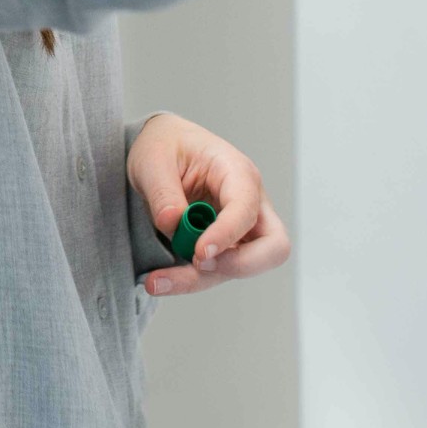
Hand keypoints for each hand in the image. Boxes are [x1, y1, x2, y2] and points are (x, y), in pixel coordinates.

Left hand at [126, 113, 290, 297]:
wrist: (160, 151)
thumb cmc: (165, 146)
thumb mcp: (153, 160)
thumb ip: (162, 192)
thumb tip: (172, 223)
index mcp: (236, 170)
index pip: (246, 208)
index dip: (228, 233)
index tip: (199, 252)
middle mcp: (249, 202)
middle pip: (273, 247)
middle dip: (239, 266)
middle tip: (198, 263)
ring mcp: (240, 228)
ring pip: (239, 268)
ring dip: (199, 279)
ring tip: (154, 281)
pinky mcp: (224, 246)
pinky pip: (216, 271)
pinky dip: (190, 279)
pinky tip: (158, 280)